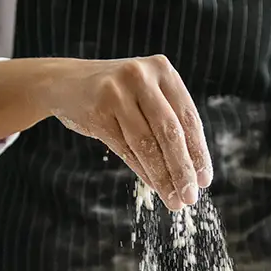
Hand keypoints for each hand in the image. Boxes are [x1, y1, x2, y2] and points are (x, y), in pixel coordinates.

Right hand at [45, 55, 211, 209]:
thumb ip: (168, 124)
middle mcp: (141, 76)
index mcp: (162, 70)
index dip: (199, 152)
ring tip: (174, 200)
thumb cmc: (116, 95)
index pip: (188, 118)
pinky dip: (143, 171)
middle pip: (170, 132)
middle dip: (183, 169)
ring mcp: (117, 92)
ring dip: (163, 177)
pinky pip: (126, 149)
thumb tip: (194, 173)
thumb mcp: (146, 97)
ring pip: (147, 144)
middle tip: (191, 196)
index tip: (205, 180)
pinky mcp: (98, 110)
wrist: (64, 83)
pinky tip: (154, 187)